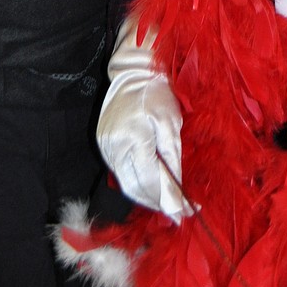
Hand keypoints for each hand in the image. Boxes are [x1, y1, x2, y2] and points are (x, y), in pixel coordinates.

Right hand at [97, 17, 191, 222]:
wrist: (132, 73)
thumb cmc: (156, 94)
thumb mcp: (172, 123)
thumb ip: (172, 158)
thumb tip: (178, 192)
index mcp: (135, 137)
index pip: (150, 180)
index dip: (167, 200)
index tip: (185, 213)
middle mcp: (115, 145)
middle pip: (134, 188)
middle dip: (157, 203)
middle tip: (178, 212)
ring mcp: (105, 146)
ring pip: (125, 183)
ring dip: (146, 196)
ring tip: (166, 202)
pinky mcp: (102, 144)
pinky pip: (119, 171)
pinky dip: (135, 181)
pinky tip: (149, 184)